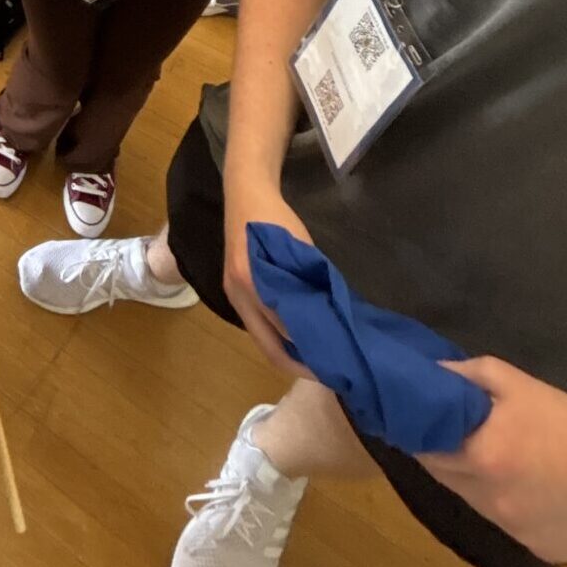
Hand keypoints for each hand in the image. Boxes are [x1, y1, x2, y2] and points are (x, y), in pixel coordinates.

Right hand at [222, 177, 315, 378]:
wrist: (245, 194)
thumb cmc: (276, 218)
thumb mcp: (300, 248)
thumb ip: (308, 282)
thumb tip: (331, 316)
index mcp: (255, 282)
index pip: (285, 330)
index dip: (310, 348)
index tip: (333, 360)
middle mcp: (239, 294)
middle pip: (268, 346)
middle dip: (296, 363)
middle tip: (325, 371)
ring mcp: (233, 294)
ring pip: (260, 338)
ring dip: (285, 351)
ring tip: (313, 358)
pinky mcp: (233, 290)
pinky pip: (254, 324)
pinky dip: (274, 335)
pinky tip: (294, 336)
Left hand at [419, 360, 566, 562]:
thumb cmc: (566, 421)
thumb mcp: (513, 382)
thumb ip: (463, 377)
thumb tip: (426, 376)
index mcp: (480, 456)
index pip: (421, 449)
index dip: (419, 433)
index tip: (420, 421)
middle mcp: (487, 499)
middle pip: (442, 477)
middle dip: (445, 455)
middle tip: (462, 437)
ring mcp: (510, 530)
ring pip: (471, 502)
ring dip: (474, 483)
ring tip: (501, 461)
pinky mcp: (533, 550)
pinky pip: (503, 525)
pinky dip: (506, 507)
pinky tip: (528, 490)